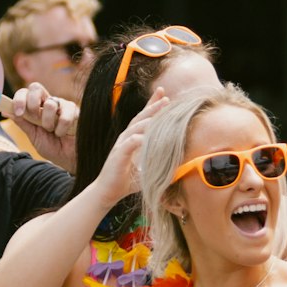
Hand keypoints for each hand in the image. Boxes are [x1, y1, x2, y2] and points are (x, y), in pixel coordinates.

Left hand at [8, 83, 78, 170]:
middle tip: (35, 119)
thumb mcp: (34, 136)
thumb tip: (5, 110)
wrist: (69, 160)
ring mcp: (62, 105)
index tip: (18, 112)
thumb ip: (23, 123)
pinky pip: (66, 113)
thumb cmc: (53, 148)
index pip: (24, 93)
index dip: (19, 99)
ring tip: (52, 131)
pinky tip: (63, 133)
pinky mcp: (75, 111)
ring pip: (50, 103)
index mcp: (36, 108)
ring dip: (48, 121)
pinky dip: (62, 127)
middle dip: (31, 103)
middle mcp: (48, 103)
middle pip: (35, 87)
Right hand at [97, 90, 167, 204]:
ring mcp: (121, 145)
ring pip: (136, 127)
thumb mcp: (146, 169)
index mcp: (132, 139)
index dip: (152, 106)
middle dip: (153, 106)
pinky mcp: (119, 154)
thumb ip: (158, 162)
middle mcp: (126, 138)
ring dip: (149, 117)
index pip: (143, 119)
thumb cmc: (127, 181)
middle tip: (166, 97)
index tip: (164, 95)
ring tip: (161, 109)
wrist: (108, 192)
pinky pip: (131, 142)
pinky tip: (150, 135)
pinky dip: (141, 138)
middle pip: (140, 118)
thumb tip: (179, 163)